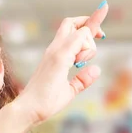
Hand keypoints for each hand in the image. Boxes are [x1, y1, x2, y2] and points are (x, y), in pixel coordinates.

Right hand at [16, 1, 108, 124]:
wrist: (29, 110)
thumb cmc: (44, 103)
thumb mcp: (69, 90)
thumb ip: (82, 80)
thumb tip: (97, 70)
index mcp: (55, 55)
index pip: (72, 30)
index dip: (89, 23)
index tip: (102, 29)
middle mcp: (54, 49)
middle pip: (72, 23)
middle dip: (92, 23)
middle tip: (102, 36)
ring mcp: (55, 52)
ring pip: (81, 32)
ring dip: (90, 48)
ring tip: (79, 66)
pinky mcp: (58, 58)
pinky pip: (79, 39)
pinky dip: (85, 49)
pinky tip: (78, 63)